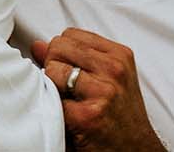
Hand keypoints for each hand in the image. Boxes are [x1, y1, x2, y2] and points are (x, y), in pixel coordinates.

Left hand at [32, 30, 162, 151]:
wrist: (136, 150)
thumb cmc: (120, 115)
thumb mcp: (107, 78)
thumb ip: (75, 57)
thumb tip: (37, 45)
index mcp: (119, 55)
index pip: (70, 34)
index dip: (62, 52)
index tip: (69, 71)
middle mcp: (113, 69)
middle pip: (58, 46)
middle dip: (54, 65)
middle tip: (66, 89)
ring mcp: (102, 92)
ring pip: (52, 69)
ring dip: (53, 86)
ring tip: (68, 101)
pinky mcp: (88, 116)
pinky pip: (52, 98)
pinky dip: (54, 107)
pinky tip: (69, 116)